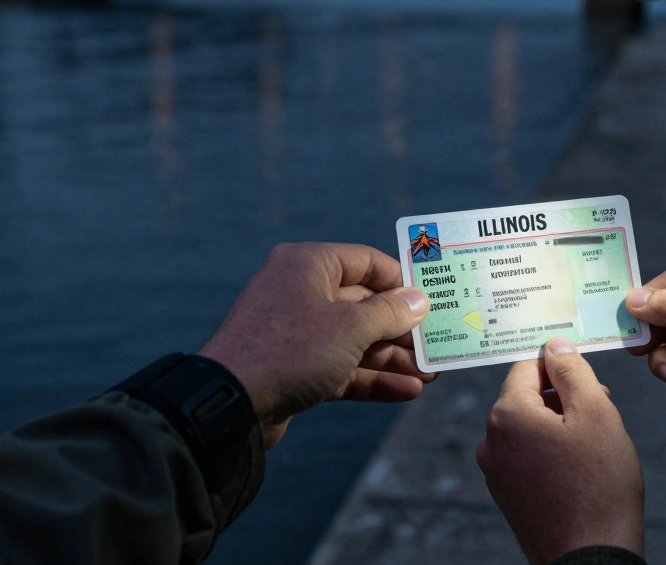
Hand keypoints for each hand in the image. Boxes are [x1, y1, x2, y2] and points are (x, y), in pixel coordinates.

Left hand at [199, 242, 434, 448]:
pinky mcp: (294, 367)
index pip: (367, 262)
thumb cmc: (290, 350)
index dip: (402, 282)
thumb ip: (390, 313)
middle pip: (364, 305)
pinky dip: (371, 378)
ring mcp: (297, 332)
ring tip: (429, 376)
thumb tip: (418, 301)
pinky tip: (405, 391)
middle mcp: (301, 292)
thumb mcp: (350, 328)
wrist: (229, 403)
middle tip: (436, 347)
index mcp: (309, 265)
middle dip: (402, 330)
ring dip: (392, 358)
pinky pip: (341, 366)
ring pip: (355, 340)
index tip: (433, 301)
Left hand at [476, 338, 643, 564]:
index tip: (585, 371)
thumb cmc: (599, 485)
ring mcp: (496, 472)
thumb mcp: (597, 412)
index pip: (526, 366)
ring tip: (595, 444)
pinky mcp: (507, 496)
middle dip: (563, 397)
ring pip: (528, 428)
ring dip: (559, 425)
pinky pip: (526, 457)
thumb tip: (554, 345)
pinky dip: (551, 453)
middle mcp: (491, 442)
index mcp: (507, 415)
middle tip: (603, 409)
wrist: (591, 557)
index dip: (559, 364)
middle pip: (526, 397)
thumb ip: (573, 371)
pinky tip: (580, 469)